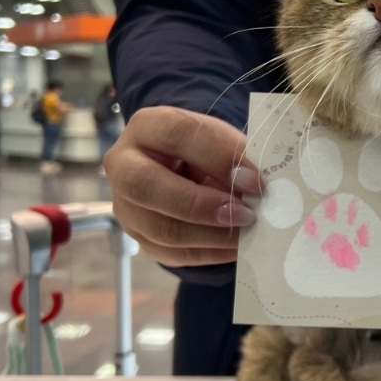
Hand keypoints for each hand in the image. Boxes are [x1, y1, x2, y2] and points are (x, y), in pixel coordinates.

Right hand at [104, 106, 264, 267]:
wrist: (188, 171)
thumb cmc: (207, 151)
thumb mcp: (223, 141)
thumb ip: (236, 156)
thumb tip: (256, 185)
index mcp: (147, 126)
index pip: (177, 134)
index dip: (219, 158)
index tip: (256, 182)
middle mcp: (123, 164)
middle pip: (145, 186)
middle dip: (201, 205)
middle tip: (246, 215)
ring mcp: (125, 205)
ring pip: (160, 228)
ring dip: (211, 236)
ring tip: (246, 233)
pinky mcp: (138, 237)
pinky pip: (171, 253)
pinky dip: (210, 253)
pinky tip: (236, 247)